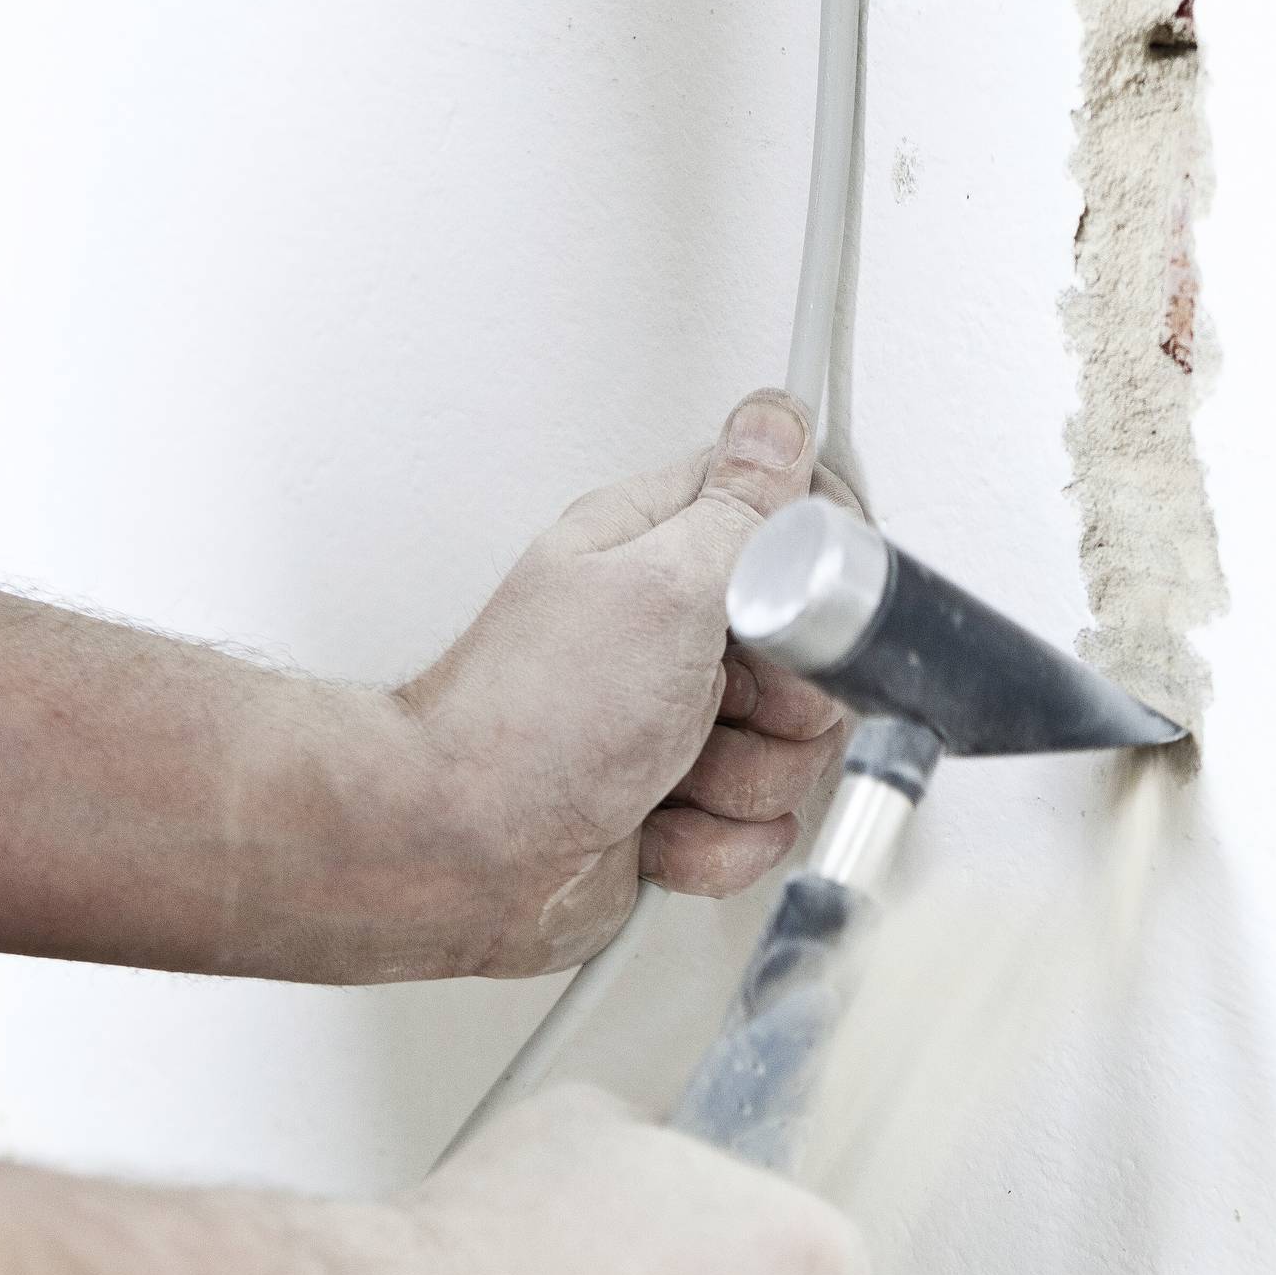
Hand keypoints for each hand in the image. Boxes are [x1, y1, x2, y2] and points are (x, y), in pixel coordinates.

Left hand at [398, 392, 851, 975]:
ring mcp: (682, 724)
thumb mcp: (658, 586)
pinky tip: (652, 823)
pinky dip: (712, 843)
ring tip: (665, 771)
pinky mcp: (684, 803)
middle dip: (782, 708)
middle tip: (715, 703)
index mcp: (662, 550)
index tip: (786, 611)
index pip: (790, 524)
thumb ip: (742, 510)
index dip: (814, 574)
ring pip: (797, 754)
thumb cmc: (526, 720)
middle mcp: (676, 634)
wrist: (459, 850)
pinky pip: (761, 828)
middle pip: (816, 660)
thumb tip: (779, 424)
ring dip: (740, 782)